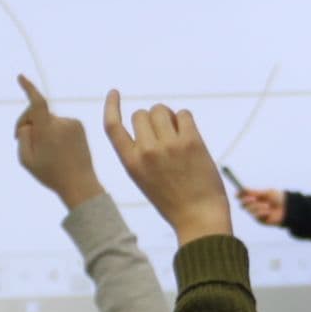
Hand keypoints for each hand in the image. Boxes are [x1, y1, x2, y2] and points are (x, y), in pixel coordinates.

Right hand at [12, 75, 102, 207]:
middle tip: (18, 138)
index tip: (21, 76)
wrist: (79, 183)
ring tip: (44, 150)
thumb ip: (23, 135)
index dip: (29, 88)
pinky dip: (54, 131)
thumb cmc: (50, 174)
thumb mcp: (26, 158)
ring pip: (48, 119)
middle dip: (27, 122)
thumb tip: (30, 122)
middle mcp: (62, 123)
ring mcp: (72, 123)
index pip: (37, 104)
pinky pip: (59, 123)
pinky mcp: (79, 125)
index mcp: (48, 131)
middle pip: (37, 113)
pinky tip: (56, 147)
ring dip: (42, 129)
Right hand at [105, 92, 234, 245]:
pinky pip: (184, 113)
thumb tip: (150, 119)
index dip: (111, 106)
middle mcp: (146, 152)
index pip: (112, 126)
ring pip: (161, 109)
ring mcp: (168, 146)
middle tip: (165, 134)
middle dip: (152, 119)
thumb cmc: (173, 201)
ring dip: (169, 117)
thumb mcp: (145, 179)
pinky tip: (190, 135)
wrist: (199, 218)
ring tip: (178, 134)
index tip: (115, 93)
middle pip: (141, 114)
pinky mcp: (190, 142)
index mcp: (130, 164)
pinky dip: (185, 120)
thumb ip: (140, 153)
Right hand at [238, 186, 288, 227]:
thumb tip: (243, 188)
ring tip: (267, 206)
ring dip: (258, 206)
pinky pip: (256, 215)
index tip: (238, 193)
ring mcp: (256, 213)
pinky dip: (262, 212)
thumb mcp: (267, 193)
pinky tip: (269, 212)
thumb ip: (255, 192)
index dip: (239, 195)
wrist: (288, 209)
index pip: (243, 197)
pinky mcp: (260, 220)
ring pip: (249, 210)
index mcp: (255, 197)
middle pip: (242, 204)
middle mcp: (254, 205)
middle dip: (247, 201)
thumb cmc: (279, 199)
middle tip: (253, 198)